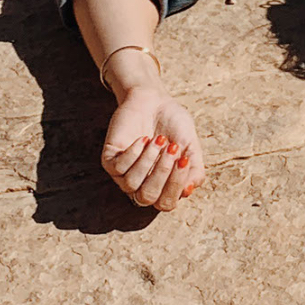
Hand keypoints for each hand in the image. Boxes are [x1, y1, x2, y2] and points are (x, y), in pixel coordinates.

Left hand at [101, 89, 204, 209]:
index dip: (175, 186)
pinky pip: (119, 168)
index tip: (185, 159)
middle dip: (162, 173)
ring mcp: (123, 174)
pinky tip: (143, 139)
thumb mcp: (191, 147)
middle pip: (147, 198)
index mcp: (162, 186)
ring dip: (148, 161)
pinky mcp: (110, 160)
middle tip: (173, 148)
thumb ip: (194, 170)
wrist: (155, 101)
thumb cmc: (174, 125)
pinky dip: (134, 153)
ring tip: (158, 140)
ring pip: (131, 184)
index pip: (166, 203)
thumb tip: (188, 191)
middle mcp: (141, 184)